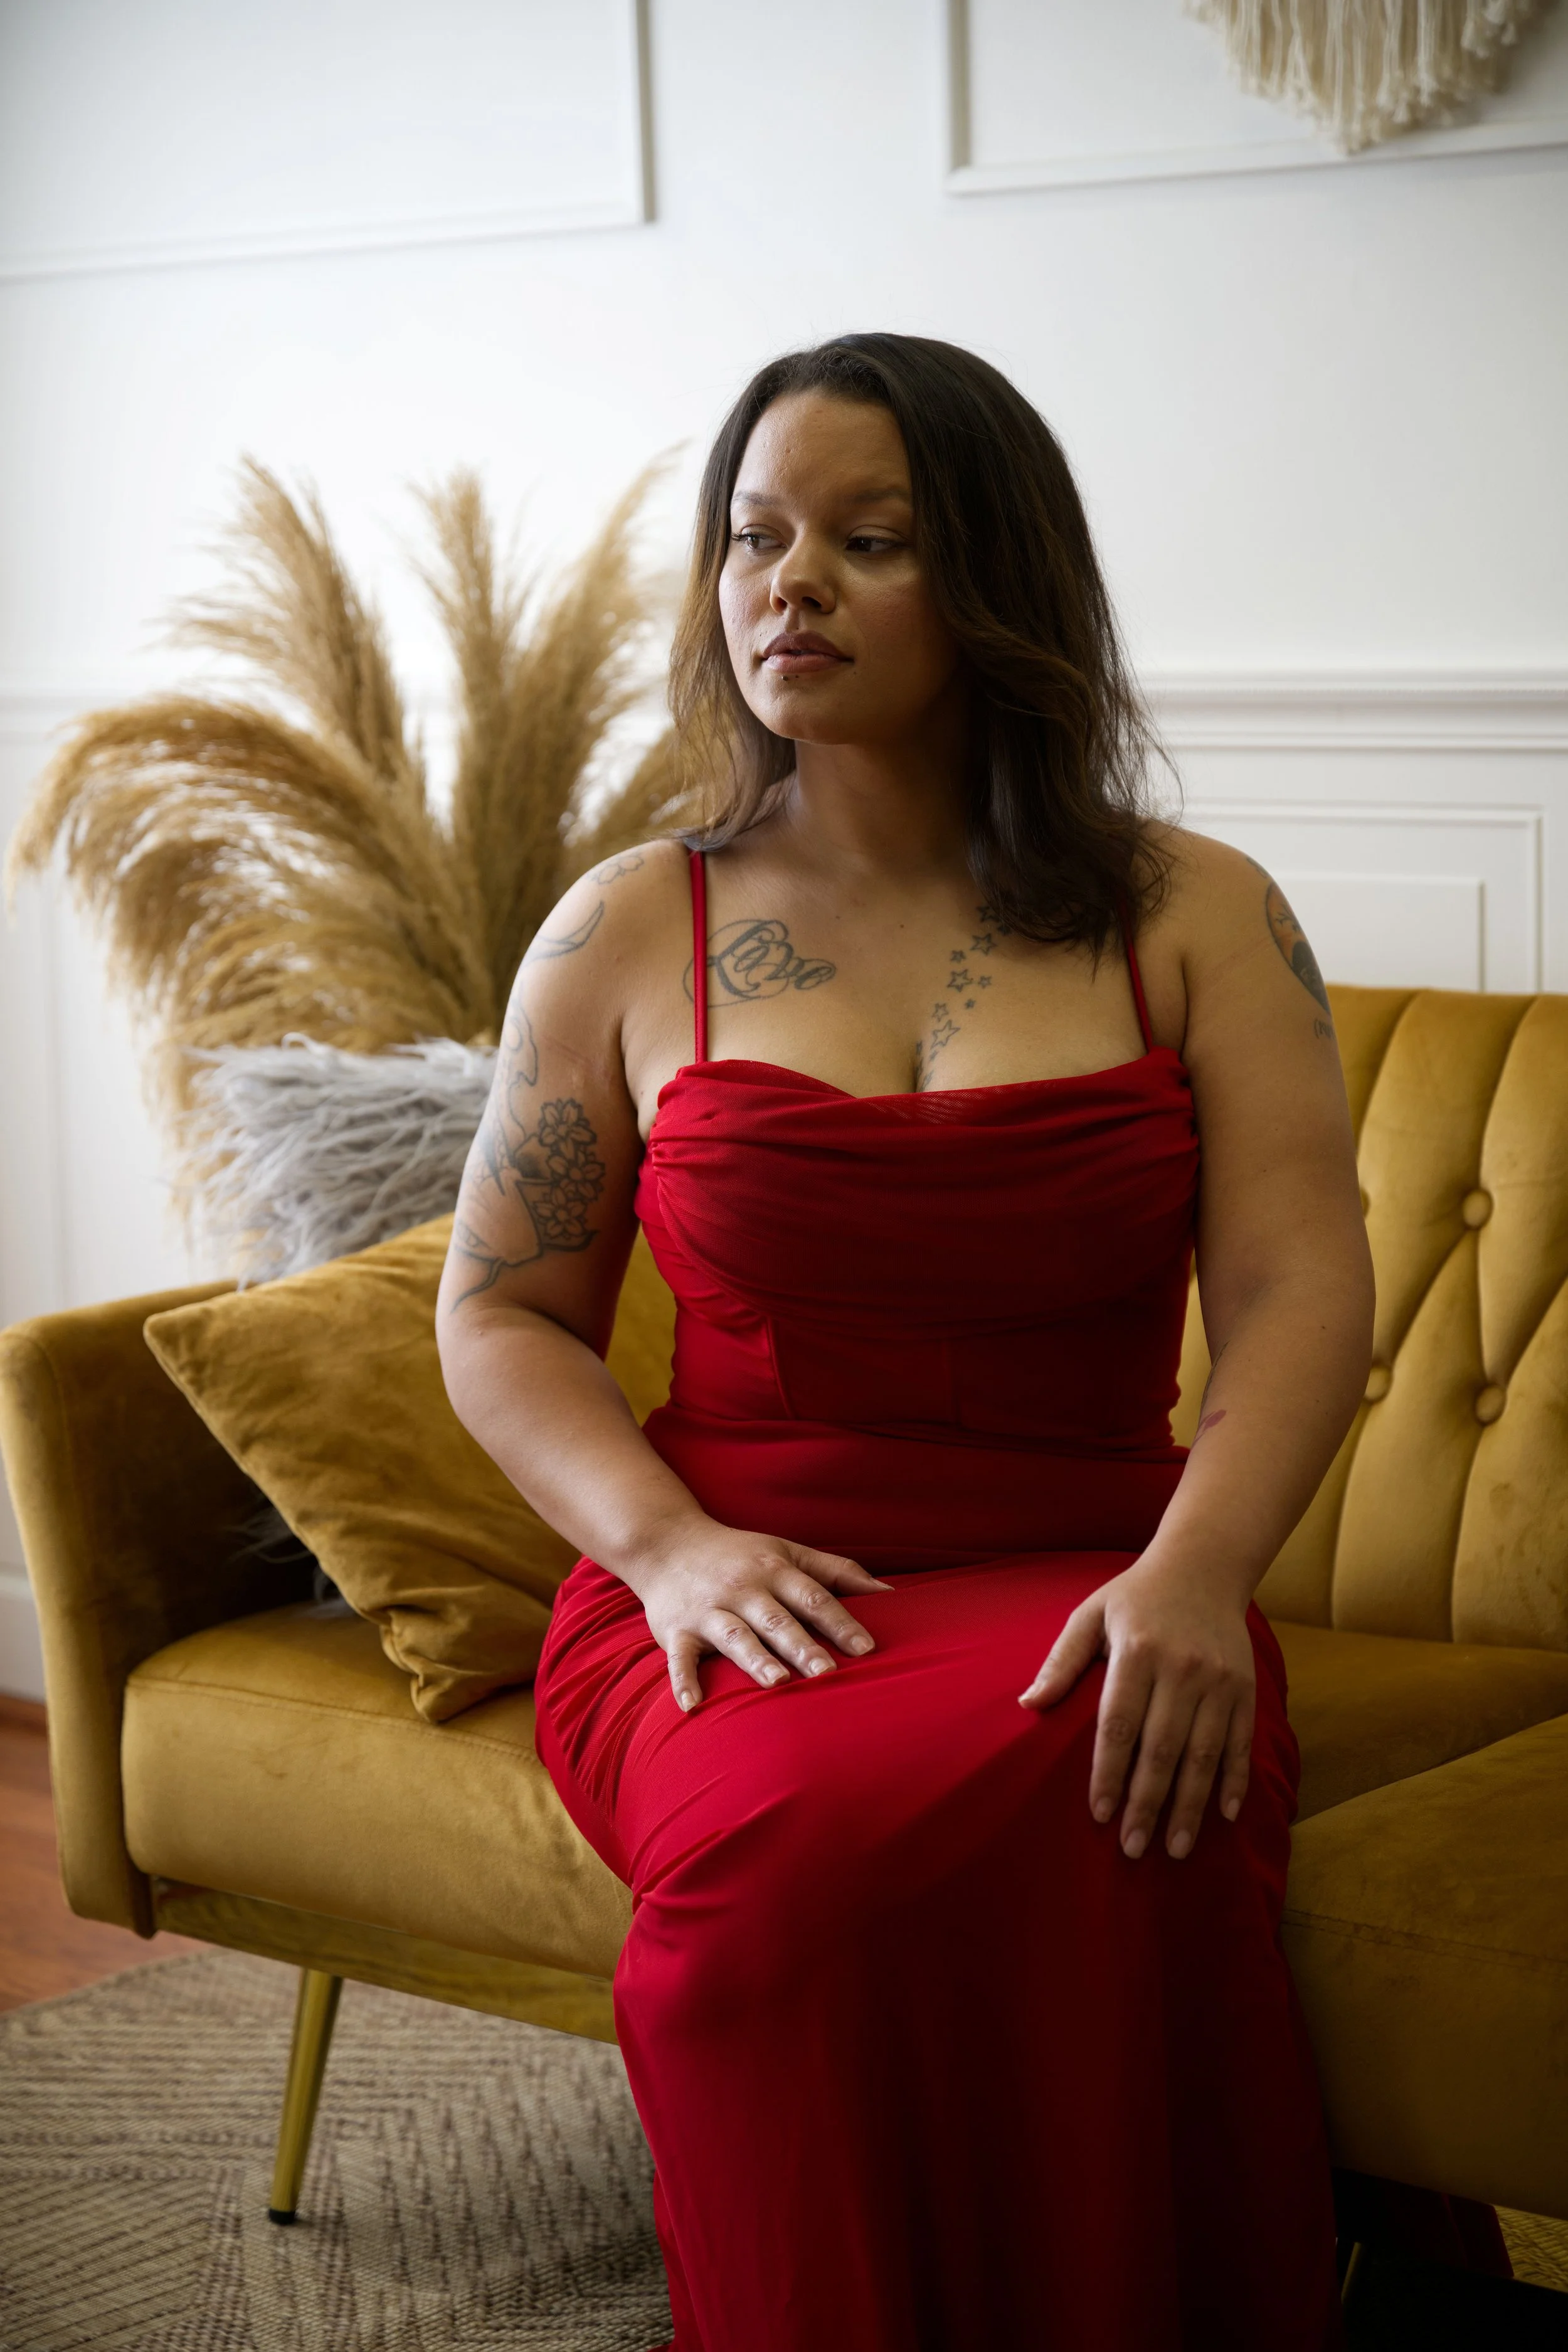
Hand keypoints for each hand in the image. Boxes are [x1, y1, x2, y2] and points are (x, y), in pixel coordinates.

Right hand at [629, 1519, 892, 1713]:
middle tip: (828, 1673)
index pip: (812, 1597)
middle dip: (801, 1646)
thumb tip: (892, 1593)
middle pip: (776, 1619)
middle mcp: (743, 1588)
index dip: (839, 1622)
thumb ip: (838, 1571)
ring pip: (734, 1636)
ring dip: (754, 1659)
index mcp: (774, 1569)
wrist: (667, 1541)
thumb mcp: (789, 1551)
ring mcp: (708, 1609)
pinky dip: (683, 1680)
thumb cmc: (742, 1553)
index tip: (866, 1648)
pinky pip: (679, 1658)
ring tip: (777, 1683)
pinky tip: (693, 1706)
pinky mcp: (676, 1629)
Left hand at [1018, 1560, 1255, 1859]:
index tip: (1099, 1814)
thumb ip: (1061, 1661)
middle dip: (1147, 1803)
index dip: (1109, 1773)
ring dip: (1190, 1806)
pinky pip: (1241, 1742)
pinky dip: (1235, 1781)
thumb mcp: (1090, 1615)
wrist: (1204, 1566)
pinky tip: (1223, 1816)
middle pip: (1162, 1749)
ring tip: (1174, 1848)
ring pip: (1204, 1754)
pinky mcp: (1246, 1688)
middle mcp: (1182, 1669)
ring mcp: (1219, 1681)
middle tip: (1133, 1849)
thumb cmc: (1135, 1597)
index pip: (1119, 1725)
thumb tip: (1028, 1704)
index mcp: (1138, 1652)